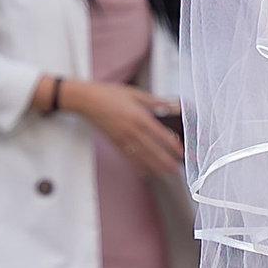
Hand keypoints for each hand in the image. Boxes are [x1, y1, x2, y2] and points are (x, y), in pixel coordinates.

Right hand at [66, 79, 185, 179]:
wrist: (87, 101)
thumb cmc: (108, 94)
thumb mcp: (134, 93)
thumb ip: (153, 100)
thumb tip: (169, 103)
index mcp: (140, 117)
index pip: (161, 135)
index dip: (172, 145)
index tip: (180, 152)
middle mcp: (133, 131)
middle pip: (153, 151)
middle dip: (166, 161)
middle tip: (176, 169)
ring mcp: (123, 139)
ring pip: (142, 157)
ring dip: (154, 167)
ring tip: (164, 174)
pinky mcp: (115, 143)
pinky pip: (128, 157)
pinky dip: (137, 166)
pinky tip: (144, 171)